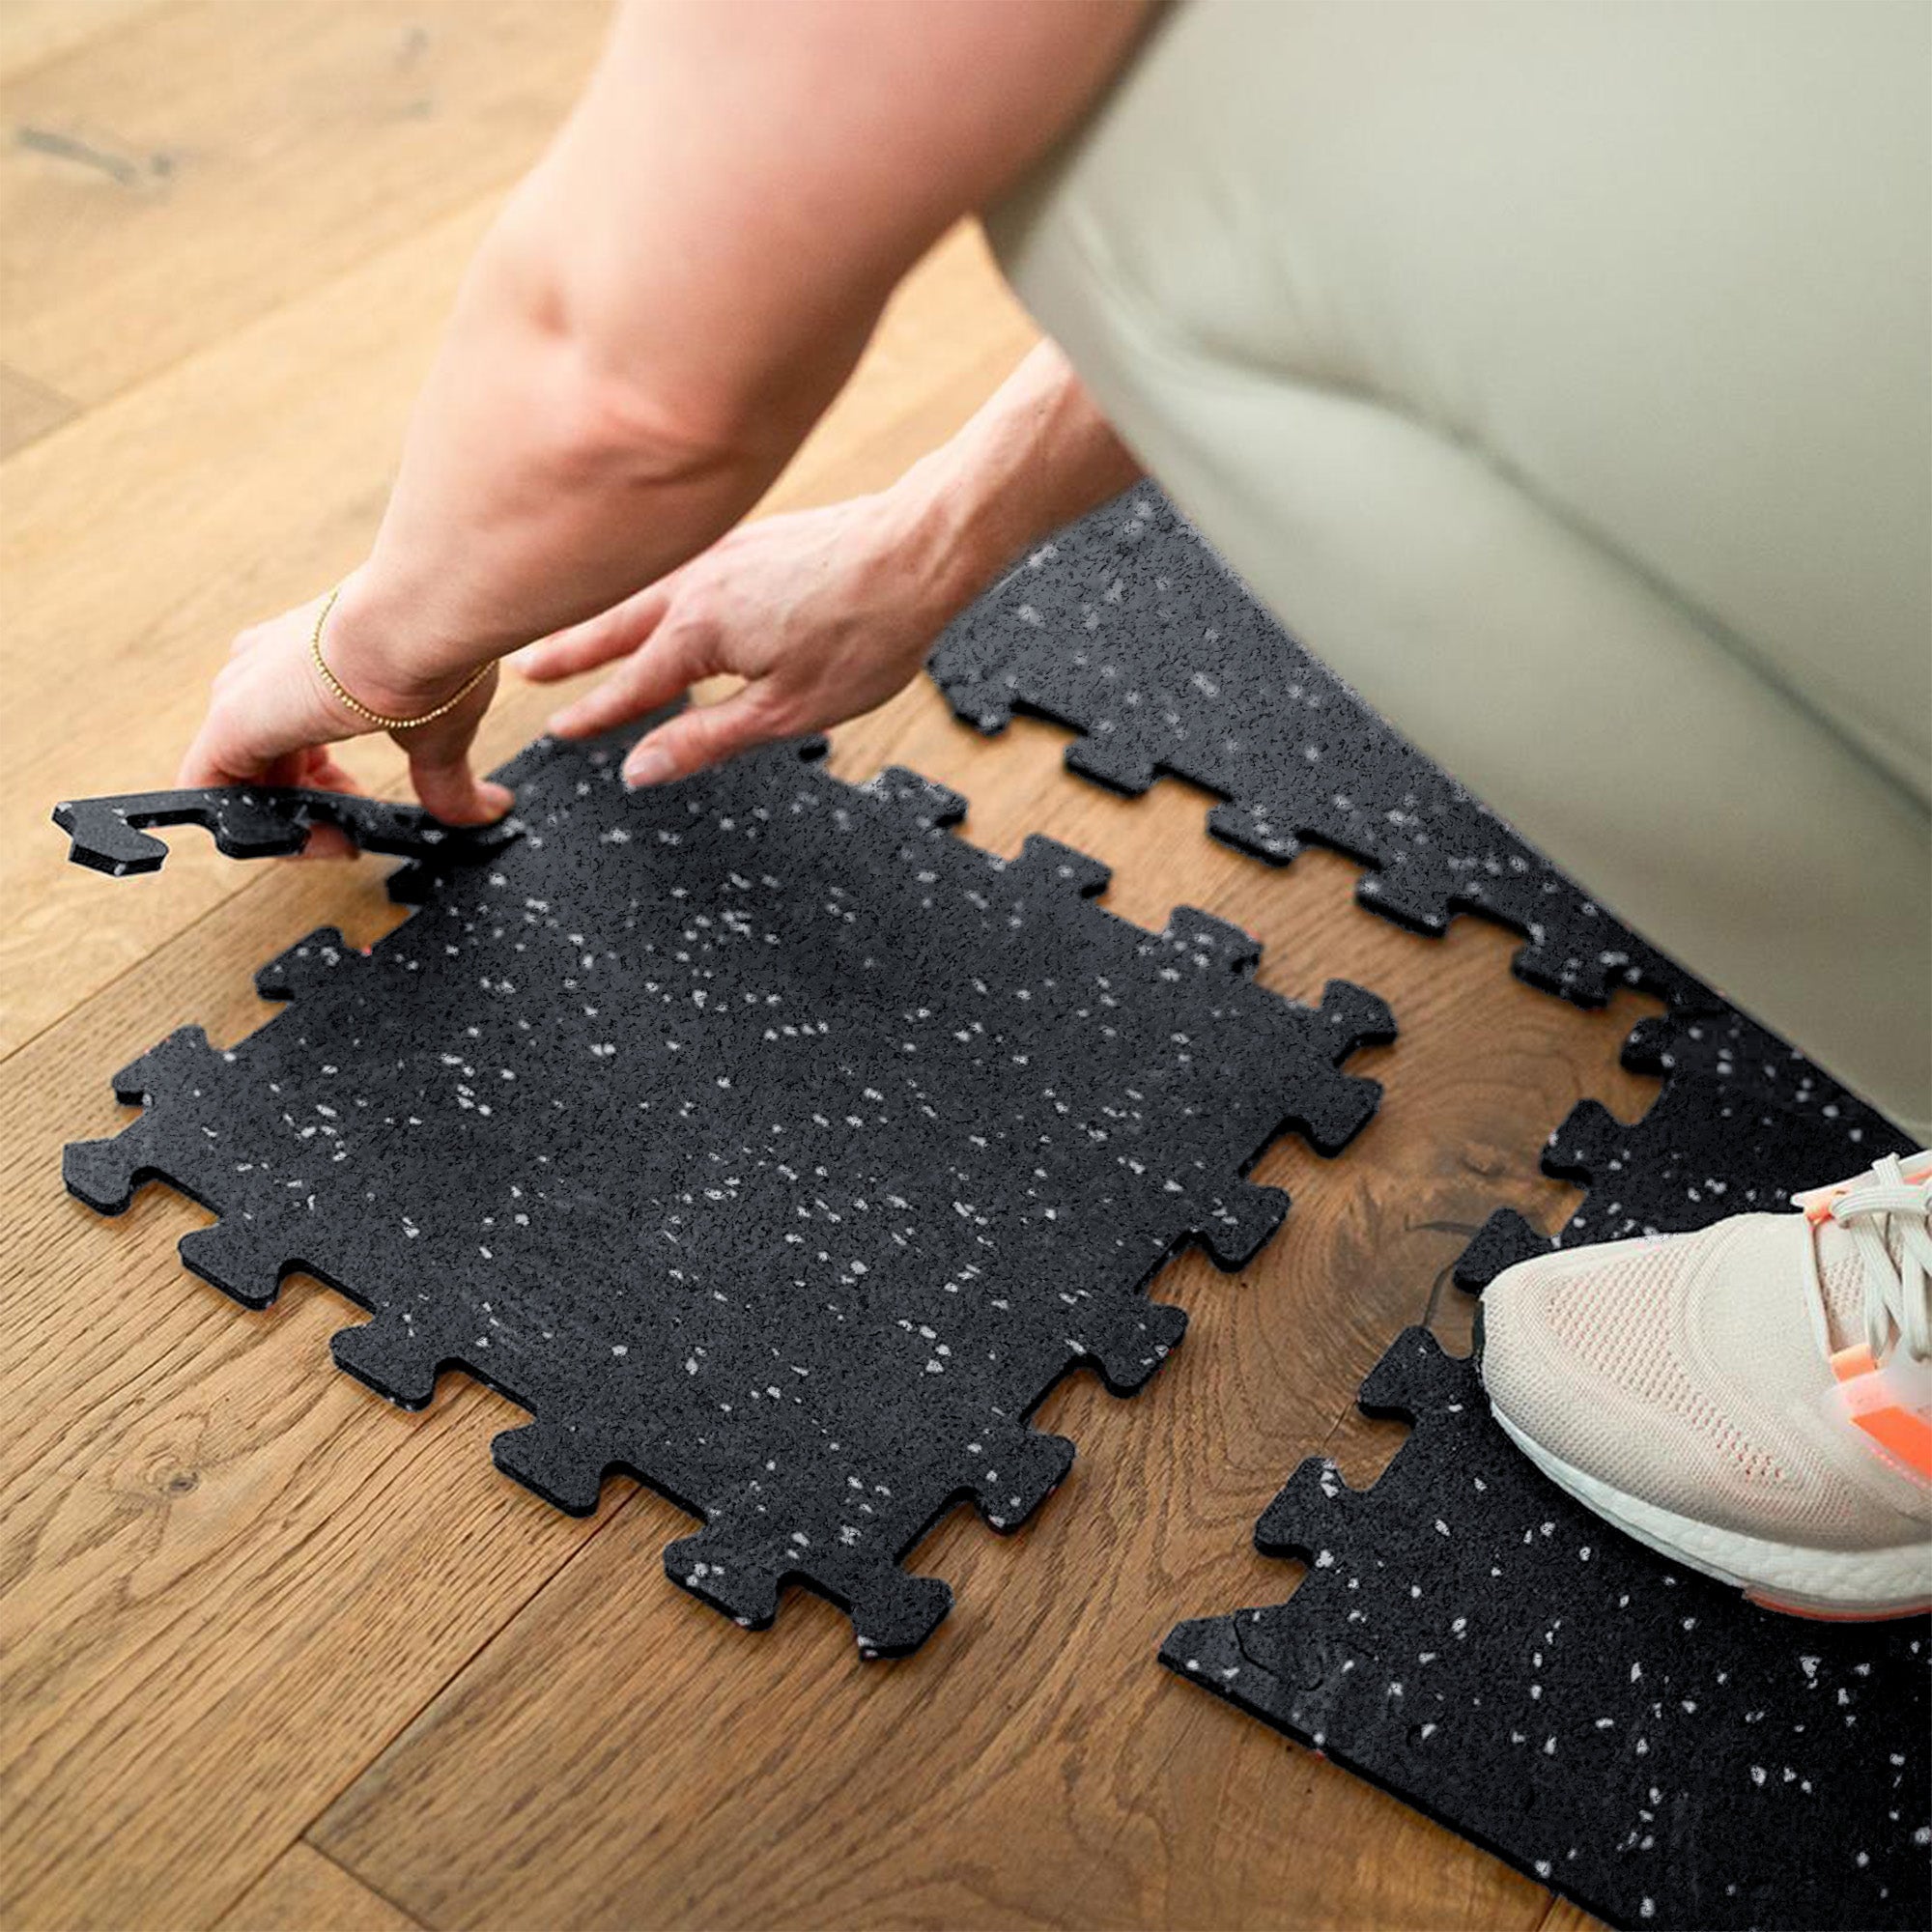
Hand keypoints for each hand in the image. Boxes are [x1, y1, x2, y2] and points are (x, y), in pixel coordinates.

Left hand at [179, 582, 513, 853]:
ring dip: (283, 819)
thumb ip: (445, 778)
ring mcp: (241, 694)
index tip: (362, 802)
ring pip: (233, 776)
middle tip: (350, 826)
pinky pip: (209, 790)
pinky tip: (310, 838)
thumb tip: (486, 810)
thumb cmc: (434, 651)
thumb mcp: (441, 731)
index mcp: (306, 662)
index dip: (322, 779)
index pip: (289, 732)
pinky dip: (251, 825)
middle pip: (260, 758)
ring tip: (335, 836)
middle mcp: (263, 671)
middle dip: (308, 802)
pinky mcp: (228, 722)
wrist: (420, 622)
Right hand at [513, 491, 972, 785]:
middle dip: (566, 650)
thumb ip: (706, 739)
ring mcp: (721, 555)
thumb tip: (641, 768)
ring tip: (566, 630)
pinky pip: (677, 568)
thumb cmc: (867, 633)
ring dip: (599, 614)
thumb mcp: (787, 712)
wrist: (919, 551)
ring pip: (641, 592)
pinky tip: (653, 593)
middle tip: (520, 665)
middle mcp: (696, 586)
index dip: (591, 713)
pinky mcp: (749, 539)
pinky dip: (648, 587)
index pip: (628, 685)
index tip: (556, 729)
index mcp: (698, 633)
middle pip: (613, 626)